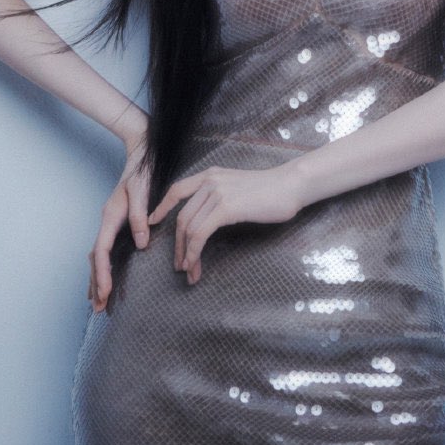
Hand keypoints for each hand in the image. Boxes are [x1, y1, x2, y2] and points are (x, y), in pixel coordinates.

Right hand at [88, 128, 151, 312]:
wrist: (144, 151)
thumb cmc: (145, 170)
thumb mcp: (144, 191)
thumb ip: (141, 217)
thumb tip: (140, 244)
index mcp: (112, 215)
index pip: (101, 251)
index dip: (102, 273)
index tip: (106, 293)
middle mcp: (108, 220)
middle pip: (95, 258)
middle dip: (96, 283)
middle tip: (98, 308)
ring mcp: (111, 222)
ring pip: (98, 256)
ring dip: (97, 278)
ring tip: (98, 301)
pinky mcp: (118, 222)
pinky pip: (106, 250)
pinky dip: (103, 267)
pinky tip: (105, 277)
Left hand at [147, 163, 303, 285]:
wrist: (291, 186)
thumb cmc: (271, 191)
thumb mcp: (238, 187)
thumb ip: (221, 196)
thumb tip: (210, 217)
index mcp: (210, 175)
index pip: (176, 190)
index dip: (162, 207)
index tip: (154, 222)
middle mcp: (209, 181)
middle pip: (181, 216)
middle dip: (177, 244)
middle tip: (179, 264)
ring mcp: (216, 193)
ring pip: (188, 228)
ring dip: (185, 253)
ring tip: (188, 270)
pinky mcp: (225, 208)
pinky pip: (200, 233)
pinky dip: (193, 251)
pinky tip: (194, 263)